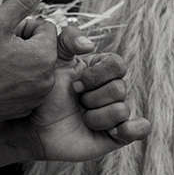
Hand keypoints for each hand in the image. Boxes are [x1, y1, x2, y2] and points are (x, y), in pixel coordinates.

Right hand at [0, 0, 57, 121]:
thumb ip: (21, 1)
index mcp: (45, 54)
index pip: (45, 26)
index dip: (24, 25)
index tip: (5, 34)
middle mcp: (48, 77)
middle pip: (42, 47)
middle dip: (24, 44)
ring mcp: (38, 95)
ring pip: (35, 67)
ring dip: (21, 62)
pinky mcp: (28, 107)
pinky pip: (28, 85)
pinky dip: (17, 81)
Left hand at [31, 53, 150, 161]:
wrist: (33, 126)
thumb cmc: (43, 92)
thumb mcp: (51, 59)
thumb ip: (67, 38)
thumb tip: (89, 44)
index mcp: (101, 70)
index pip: (117, 64)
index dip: (97, 75)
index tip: (75, 84)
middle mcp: (111, 90)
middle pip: (120, 88)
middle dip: (93, 97)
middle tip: (77, 102)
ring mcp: (114, 113)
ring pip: (122, 110)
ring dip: (96, 116)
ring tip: (82, 119)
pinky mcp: (115, 136)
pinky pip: (140, 130)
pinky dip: (133, 129)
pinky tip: (115, 131)